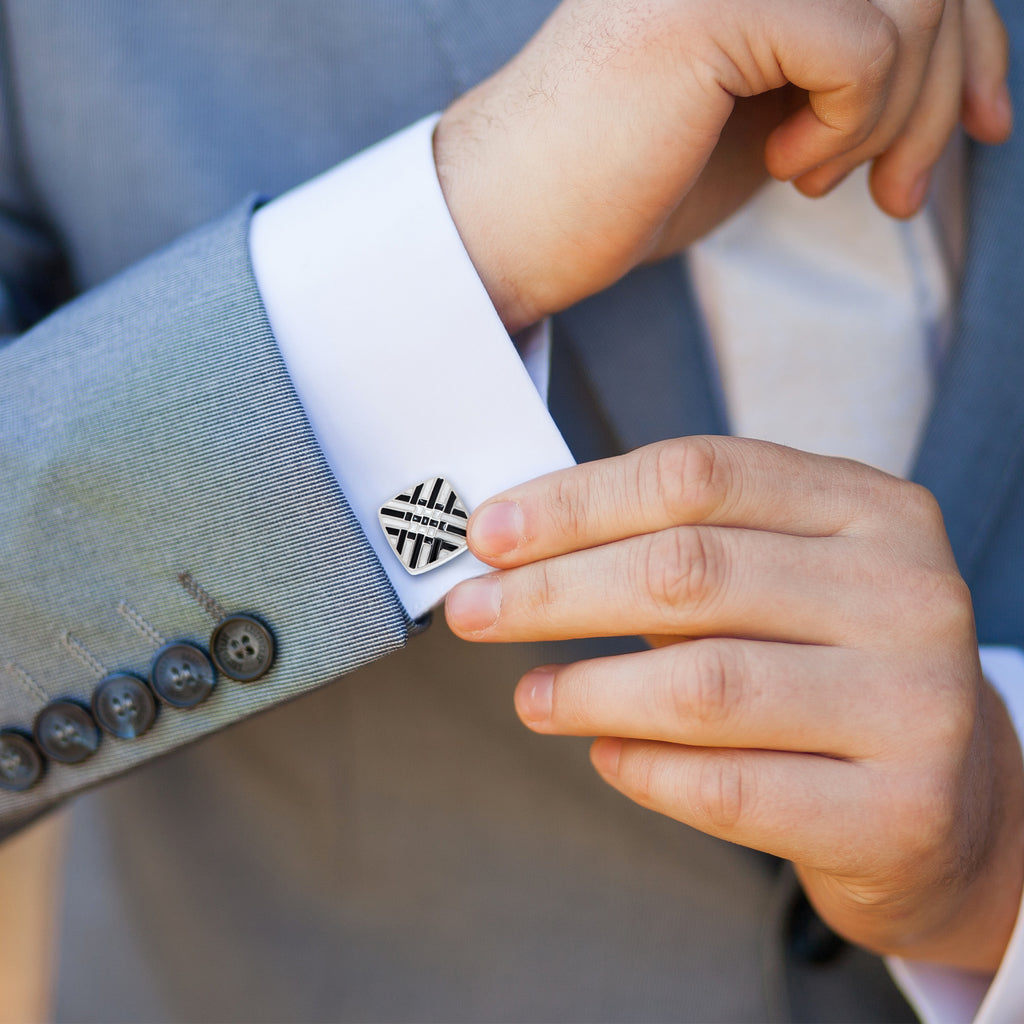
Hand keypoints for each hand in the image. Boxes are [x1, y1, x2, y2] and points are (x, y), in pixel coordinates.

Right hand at [434, 0, 1011, 331]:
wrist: (510, 224)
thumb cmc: (622, 180)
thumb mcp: (764, 111)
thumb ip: (841, 64)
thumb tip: (961, 62)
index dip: (977, 37)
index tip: (985, 125)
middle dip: (947, 95)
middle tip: (901, 194)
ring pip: (916, 4)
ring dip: (896, 122)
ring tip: (817, 181)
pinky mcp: (709, 5)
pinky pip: (865, 51)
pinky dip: (847, 130)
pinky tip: (787, 170)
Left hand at [446, 438, 1023, 969]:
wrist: (948, 801)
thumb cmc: (830, 668)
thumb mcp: (782, 577)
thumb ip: (678, 549)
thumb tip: (519, 547)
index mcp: (870, 508)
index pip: (697, 476)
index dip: (575, 502)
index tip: (489, 535)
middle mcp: (907, 593)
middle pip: (688, 571)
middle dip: (554, 592)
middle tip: (473, 612)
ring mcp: (915, 704)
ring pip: (703, 684)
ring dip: (586, 688)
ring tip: (529, 697)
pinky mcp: (900, 812)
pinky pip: (729, 788)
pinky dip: (642, 769)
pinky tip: (603, 754)